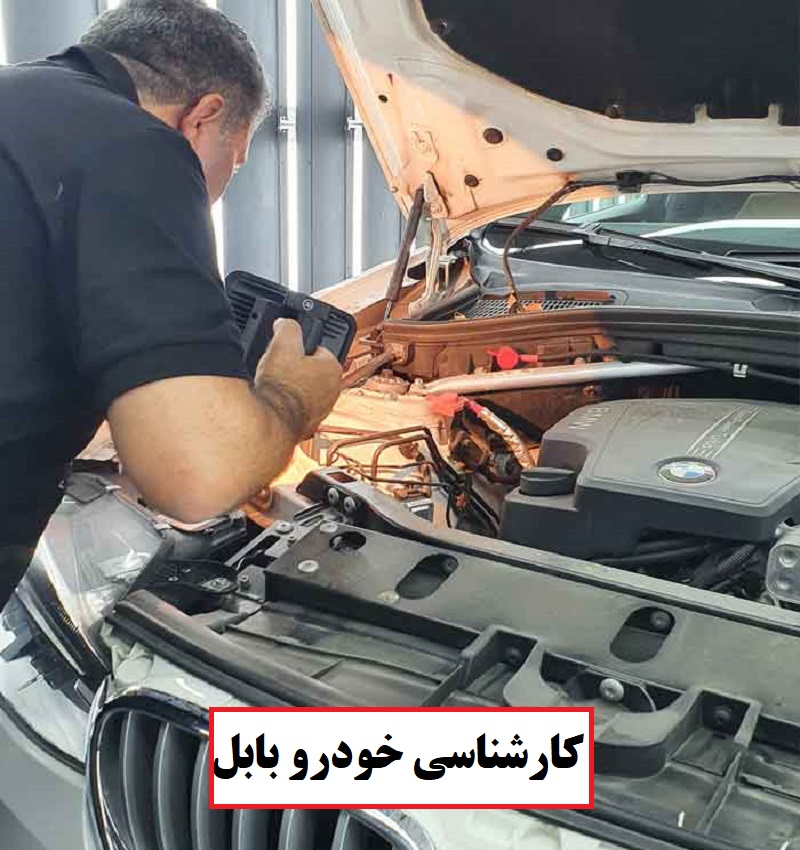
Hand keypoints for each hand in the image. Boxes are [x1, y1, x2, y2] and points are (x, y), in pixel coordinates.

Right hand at [253, 318, 342, 439]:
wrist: (271, 421)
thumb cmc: (281, 386)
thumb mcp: (282, 344)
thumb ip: (287, 327)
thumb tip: (284, 323)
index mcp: (333, 368)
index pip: (319, 349)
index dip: (300, 347)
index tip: (289, 349)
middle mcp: (334, 391)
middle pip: (312, 371)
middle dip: (296, 368)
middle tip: (279, 368)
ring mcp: (322, 410)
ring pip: (305, 391)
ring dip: (292, 387)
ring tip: (276, 384)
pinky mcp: (308, 424)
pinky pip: (298, 408)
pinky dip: (288, 404)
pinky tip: (276, 401)